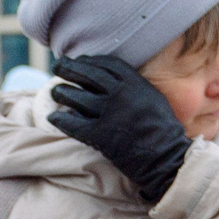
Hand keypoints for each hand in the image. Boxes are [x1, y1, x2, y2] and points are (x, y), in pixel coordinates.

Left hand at [48, 54, 191, 205]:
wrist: (165, 157)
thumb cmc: (163, 130)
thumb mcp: (152, 98)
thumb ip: (134, 86)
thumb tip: (114, 81)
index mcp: (134, 82)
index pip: (105, 63)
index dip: (89, 60)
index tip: (79, 60)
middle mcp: (119, 93)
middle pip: (86, 74)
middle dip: (68, 68)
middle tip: (57, 66)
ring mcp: (108, 113)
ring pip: (76, 97)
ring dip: (61, 92)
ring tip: (55, 92)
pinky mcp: (99, 135)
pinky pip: (73, 124)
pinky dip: (60, 119)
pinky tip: (53, 117)